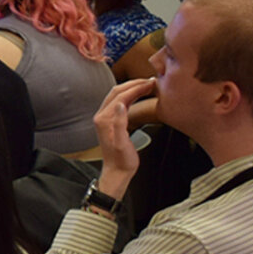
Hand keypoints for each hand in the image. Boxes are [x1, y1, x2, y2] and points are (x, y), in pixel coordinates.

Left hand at [94, 78, 155, 196]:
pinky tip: (139, 95)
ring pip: (118, 96)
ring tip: (148, 85)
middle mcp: (102, 116)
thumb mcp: (123, 143)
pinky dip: (130, 96)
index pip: (121, 96)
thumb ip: (120, 123)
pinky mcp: (110, 121)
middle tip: (151, 81)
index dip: (136, 87)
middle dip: (134, 84)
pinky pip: (119, 103)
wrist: (117, 172)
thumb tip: (123, 104)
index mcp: (104, 119)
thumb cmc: (122, 161)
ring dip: (132, 88)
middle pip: (117, 92)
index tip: (151, 82)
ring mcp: (105, 118)